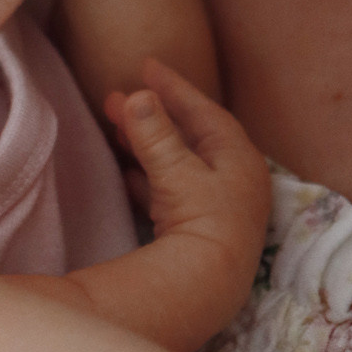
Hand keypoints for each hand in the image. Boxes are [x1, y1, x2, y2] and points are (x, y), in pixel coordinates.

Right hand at [105, 59, 272, 287]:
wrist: (210, 286)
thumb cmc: (203, 220)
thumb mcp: (177, 171)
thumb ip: (154, 134)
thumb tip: (137, 96)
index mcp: (238, 157)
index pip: (204, 111)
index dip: (175, 88)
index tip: (147, 66)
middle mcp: (232, 178)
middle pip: (188, 135)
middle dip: (152, 115)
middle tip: (116, 97)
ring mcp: (216, 204)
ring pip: (177, 162)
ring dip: (146, 144)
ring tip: (113, 126)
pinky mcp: (197, 228)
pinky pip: (168, 190)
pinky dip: (147, 176)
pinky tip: (125, 170)